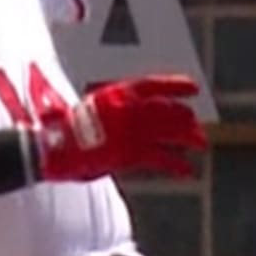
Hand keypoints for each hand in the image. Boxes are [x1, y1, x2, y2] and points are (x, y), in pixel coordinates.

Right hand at [31, 74, 208, 182]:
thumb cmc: (63, 131)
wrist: (53, 146)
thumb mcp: (89, 111)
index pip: (154, 84)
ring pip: (169, 131)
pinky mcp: (131, 152)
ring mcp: (131, 129)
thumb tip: (121, 121)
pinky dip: (176, 164)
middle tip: (196, 126)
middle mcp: (129, 107)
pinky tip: (188, 170)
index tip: (194, 89)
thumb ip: (110, 114)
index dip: (176, 86)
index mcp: (117, 93)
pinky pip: (161, 157)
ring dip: (188, 137)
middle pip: (166, 110)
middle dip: (184, 119)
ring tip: (201, 144)